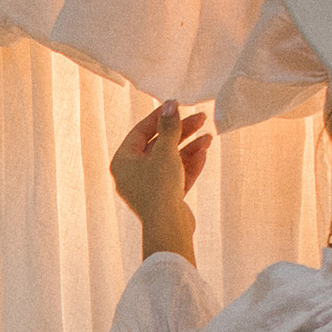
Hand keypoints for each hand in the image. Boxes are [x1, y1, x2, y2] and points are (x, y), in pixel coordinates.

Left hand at [110, 101, 211, 261]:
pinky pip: (176, 176)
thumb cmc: (159, 187)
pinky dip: (189, 165)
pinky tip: (204, 153)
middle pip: (158, 145)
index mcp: (122, 161)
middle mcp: (132, 174)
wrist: (168, 228)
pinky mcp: (164, 199)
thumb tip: (170, 104)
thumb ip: (169, 127)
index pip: (141, 131)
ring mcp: (148, 187)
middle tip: (201, 118)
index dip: (161, 117)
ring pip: (170, 161)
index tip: (178, 106)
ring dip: (189, 148)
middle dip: (181, 132)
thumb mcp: (165, 151)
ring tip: (209, 138)